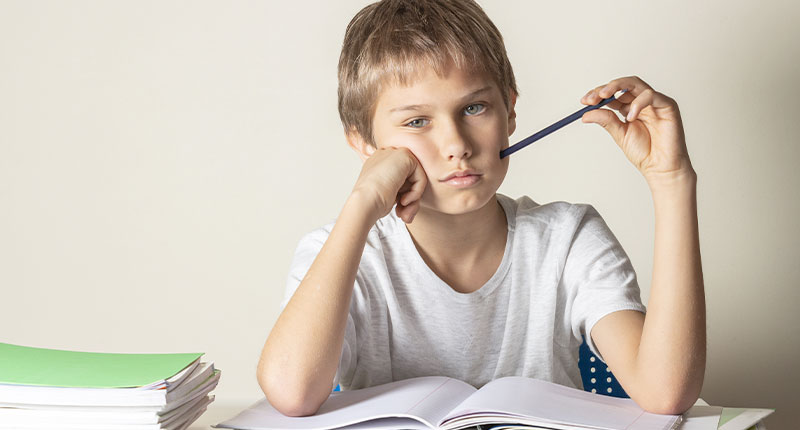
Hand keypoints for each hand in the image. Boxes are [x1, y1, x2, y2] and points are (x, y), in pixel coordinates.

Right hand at [350, 146, 426, 223]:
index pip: (400, 179)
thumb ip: (400, 191)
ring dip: (414, 200)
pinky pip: (420, 177)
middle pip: (409, 179)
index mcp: (377, 164)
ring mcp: (394, 154)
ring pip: (416, 179)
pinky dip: (416, 193)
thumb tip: (412, 201)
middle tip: (404, 215)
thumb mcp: (387, 195)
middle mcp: (385, 156)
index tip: (399, 212)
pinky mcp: (405, 156)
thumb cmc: (371, 203)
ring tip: (404, 213)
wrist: (365, 201)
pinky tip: (404, 201)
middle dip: (410, 200)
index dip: (402, 196)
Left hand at [580, 76, 694, 186]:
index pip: (613, 94)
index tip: (584, 101)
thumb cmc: (644, 151)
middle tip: (592, 97)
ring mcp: (655, 102)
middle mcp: (642, 102)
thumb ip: (605, 121)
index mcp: (630, 108)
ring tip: (604, 98)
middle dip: (605, 88)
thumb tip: (585, 114)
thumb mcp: (619, 134)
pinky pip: (650, 95)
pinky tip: (630, 116)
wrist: (660, 167)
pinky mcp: (667, 105)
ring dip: (617, 87)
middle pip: (623, 85)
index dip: (598, 94)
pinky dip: (637, 103)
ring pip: (635, 84)